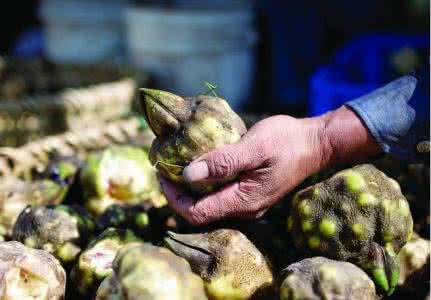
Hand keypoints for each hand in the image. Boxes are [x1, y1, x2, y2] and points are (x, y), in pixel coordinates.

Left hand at [159, 107, 379, 224]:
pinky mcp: (250, 192)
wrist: (315, 144)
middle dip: (178, 192)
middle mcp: (243, 208)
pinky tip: (199, 165)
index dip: (174, 197)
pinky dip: (204, 183)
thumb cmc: (287, 142)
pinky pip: (220, 194)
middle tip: (164, 167)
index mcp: (243, 201)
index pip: (197, 212)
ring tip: (175, 165)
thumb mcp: (254, 147)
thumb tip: (188, 174)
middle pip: (200, 210)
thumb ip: (223, 162)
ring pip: (209, 203)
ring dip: (189, 188)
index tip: (161, 173)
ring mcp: (248, 202)